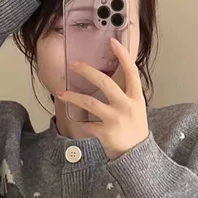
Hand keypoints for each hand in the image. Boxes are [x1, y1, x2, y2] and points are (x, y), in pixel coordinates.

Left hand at [58, 38, 148, 159]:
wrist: (136, 156)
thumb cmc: (135, 131)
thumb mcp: (137, 110)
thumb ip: (127, 95)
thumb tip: (111, 80)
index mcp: (136, 98)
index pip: (131, 72)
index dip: (123, 56)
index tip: (113, 42)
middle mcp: (126, 106)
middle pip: (105, 83)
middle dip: (87, 71)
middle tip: (73, 64)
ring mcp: (115, 119)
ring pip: (90, 102)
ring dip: (73, 96)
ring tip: (61, 93)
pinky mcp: (105, 132)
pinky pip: (87, 125)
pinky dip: (80, 124)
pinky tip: (75, 123)